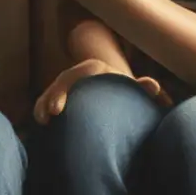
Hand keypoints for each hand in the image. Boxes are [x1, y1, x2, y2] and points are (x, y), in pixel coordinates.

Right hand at [33, 57, 171, 123]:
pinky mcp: (62, 97)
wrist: (117, 91)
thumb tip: (153, 86)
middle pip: (61, 83)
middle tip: (50, 115)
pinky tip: (42, 126)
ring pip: (50, 92)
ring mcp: (69, 86)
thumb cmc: (124, 91)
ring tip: (42, 122)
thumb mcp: (132, 89)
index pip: (77, 74)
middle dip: (52, 97)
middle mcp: (78, 74)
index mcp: (94, 68)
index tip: (57, 109)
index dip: (64, 90)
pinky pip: (47, 102)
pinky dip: (42, 111)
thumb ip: (142, 88)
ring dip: (43, 105)